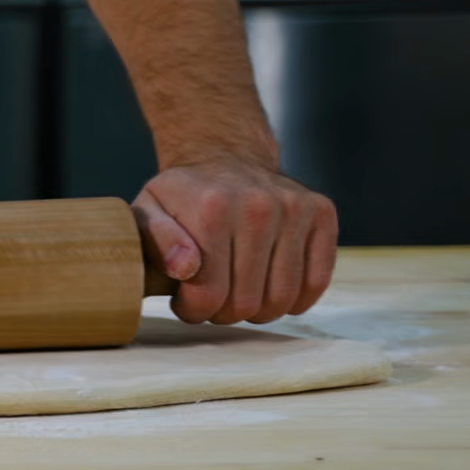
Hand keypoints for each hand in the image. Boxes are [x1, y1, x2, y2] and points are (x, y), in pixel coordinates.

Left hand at [132, 159, 337, 324]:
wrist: (225, 157)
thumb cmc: (183, 197)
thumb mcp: (148, 212)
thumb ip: (157, 241)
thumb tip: (185, 267)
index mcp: (212, 208)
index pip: (208, 295)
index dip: (193, 310)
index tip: (186, 301)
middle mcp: (259, 206)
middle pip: (245, 303)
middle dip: (223, 312)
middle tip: (212, 298)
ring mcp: (295, 208)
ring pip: (281, 298)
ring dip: (258, 310)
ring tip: (239, 293)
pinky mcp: (321, 213)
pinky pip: (316, 282)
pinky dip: (295, 299)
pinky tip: (271, 289)